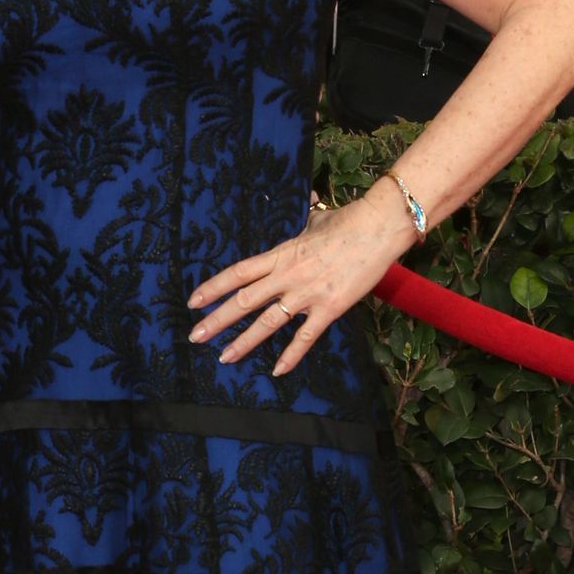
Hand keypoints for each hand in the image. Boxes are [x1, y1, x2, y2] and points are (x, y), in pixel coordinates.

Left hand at [187, 182, 414, 378]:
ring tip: (224, 357)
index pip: (238, 273)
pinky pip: (305, 337)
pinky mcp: (329, 308)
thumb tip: (308, 202)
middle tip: (195, 336)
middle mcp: (288, 276)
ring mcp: (307, 294)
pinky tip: (277, 370)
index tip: (194, 301)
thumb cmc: (349, 221)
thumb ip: (305, 221)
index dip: (214, 288)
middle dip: (217, 320)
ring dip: (243, 342)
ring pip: (267, 323)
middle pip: (244, 301)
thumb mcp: (316, 219)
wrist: (379, 227)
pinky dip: (291, 356)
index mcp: (281, 254)